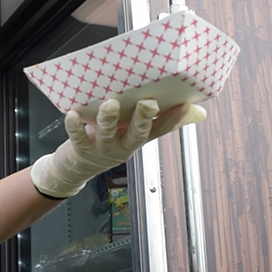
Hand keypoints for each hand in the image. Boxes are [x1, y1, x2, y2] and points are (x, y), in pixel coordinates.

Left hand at [30, 99, 206, 198]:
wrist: (75, 169)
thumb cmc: (106, 144)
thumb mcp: (133, 134)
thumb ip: (157, 121)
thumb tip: (198, 111)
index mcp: (136, 139)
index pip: (160, 128)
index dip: (175, 119)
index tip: (189, 105)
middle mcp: (123, 145)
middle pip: (137, 133)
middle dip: (143, 118)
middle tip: (148, 102)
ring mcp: (103, 149)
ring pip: (108, 133)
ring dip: (109, 117)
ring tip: (110, 103)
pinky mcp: (81, 150)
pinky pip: (78, 138)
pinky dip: (75, 127)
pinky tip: (73, 114)